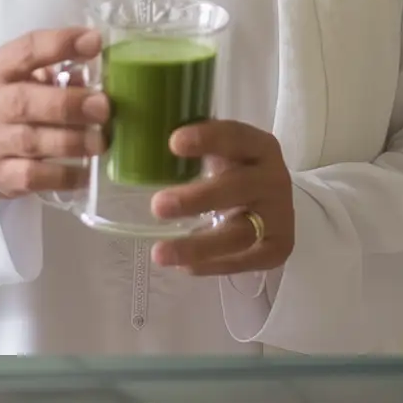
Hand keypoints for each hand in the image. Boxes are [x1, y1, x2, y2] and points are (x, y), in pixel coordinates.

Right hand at [0, 28, 108, 199]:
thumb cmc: (27, 107)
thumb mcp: (39, 82)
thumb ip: (65, 76)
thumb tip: (102, 80)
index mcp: (1, 70)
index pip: (26, 49)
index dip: (60, 44)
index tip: (95, 43)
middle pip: (24, 101)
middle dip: (67, 104)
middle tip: (103, 108)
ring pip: (30, 141)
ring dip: (71, 140)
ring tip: (101, 142)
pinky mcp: (2, 174)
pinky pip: (33, 176)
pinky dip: (63, 175)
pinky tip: (86, 173)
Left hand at [146, 119, 294, 274]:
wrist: (274, 205)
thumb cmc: (232, 172)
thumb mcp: (219, 155)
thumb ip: (189, 147)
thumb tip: (122, 135)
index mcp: (258, 147)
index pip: (237, 137)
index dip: (209, 138)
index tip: (173, 142)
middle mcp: (273, 179)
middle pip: (239, 188)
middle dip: (198, 198)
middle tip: (157, 206)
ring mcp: (279, 215)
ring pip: (239, 233)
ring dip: (197, 245)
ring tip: (159, 253)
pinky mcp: (278, 247)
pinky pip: (243, 260)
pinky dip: (211, 265)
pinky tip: (183, 267)